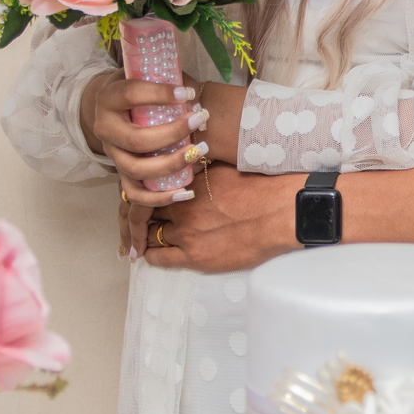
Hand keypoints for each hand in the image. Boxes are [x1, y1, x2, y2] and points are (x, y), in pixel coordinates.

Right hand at [81, 70, 209, 204]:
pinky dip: (161, 198)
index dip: (159, 94)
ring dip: (171, 164)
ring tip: (199, 152)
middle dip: (172, 133)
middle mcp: (105, 129)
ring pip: (137, 170)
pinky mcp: (121, 173)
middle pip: (136, 140)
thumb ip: (167, 80)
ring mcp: (113, 155)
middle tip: (199, 120)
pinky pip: (136, 194)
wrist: (116, 105)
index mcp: (108, 99)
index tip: (189, 94)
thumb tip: (194, 98)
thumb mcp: (147, 75)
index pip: (131, 95)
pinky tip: (187, 192)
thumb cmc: (140, 88)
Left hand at [143, 164, 301, 271]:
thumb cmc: (260, 186)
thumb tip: (188, 155)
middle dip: (137, 213)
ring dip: (142, 235)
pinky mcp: (195, 256)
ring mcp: (185, 232)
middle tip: (133, 217)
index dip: (141, 189)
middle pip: (143, 209)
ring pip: (148, 234)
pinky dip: (148, 255)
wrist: (279, 212)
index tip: (140, 192)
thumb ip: (199, 164)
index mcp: (186, 180)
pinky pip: (158, 258)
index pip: (148, 184)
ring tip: (136, 238)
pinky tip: (144, 255)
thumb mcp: (223, 165)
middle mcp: (180, 205)